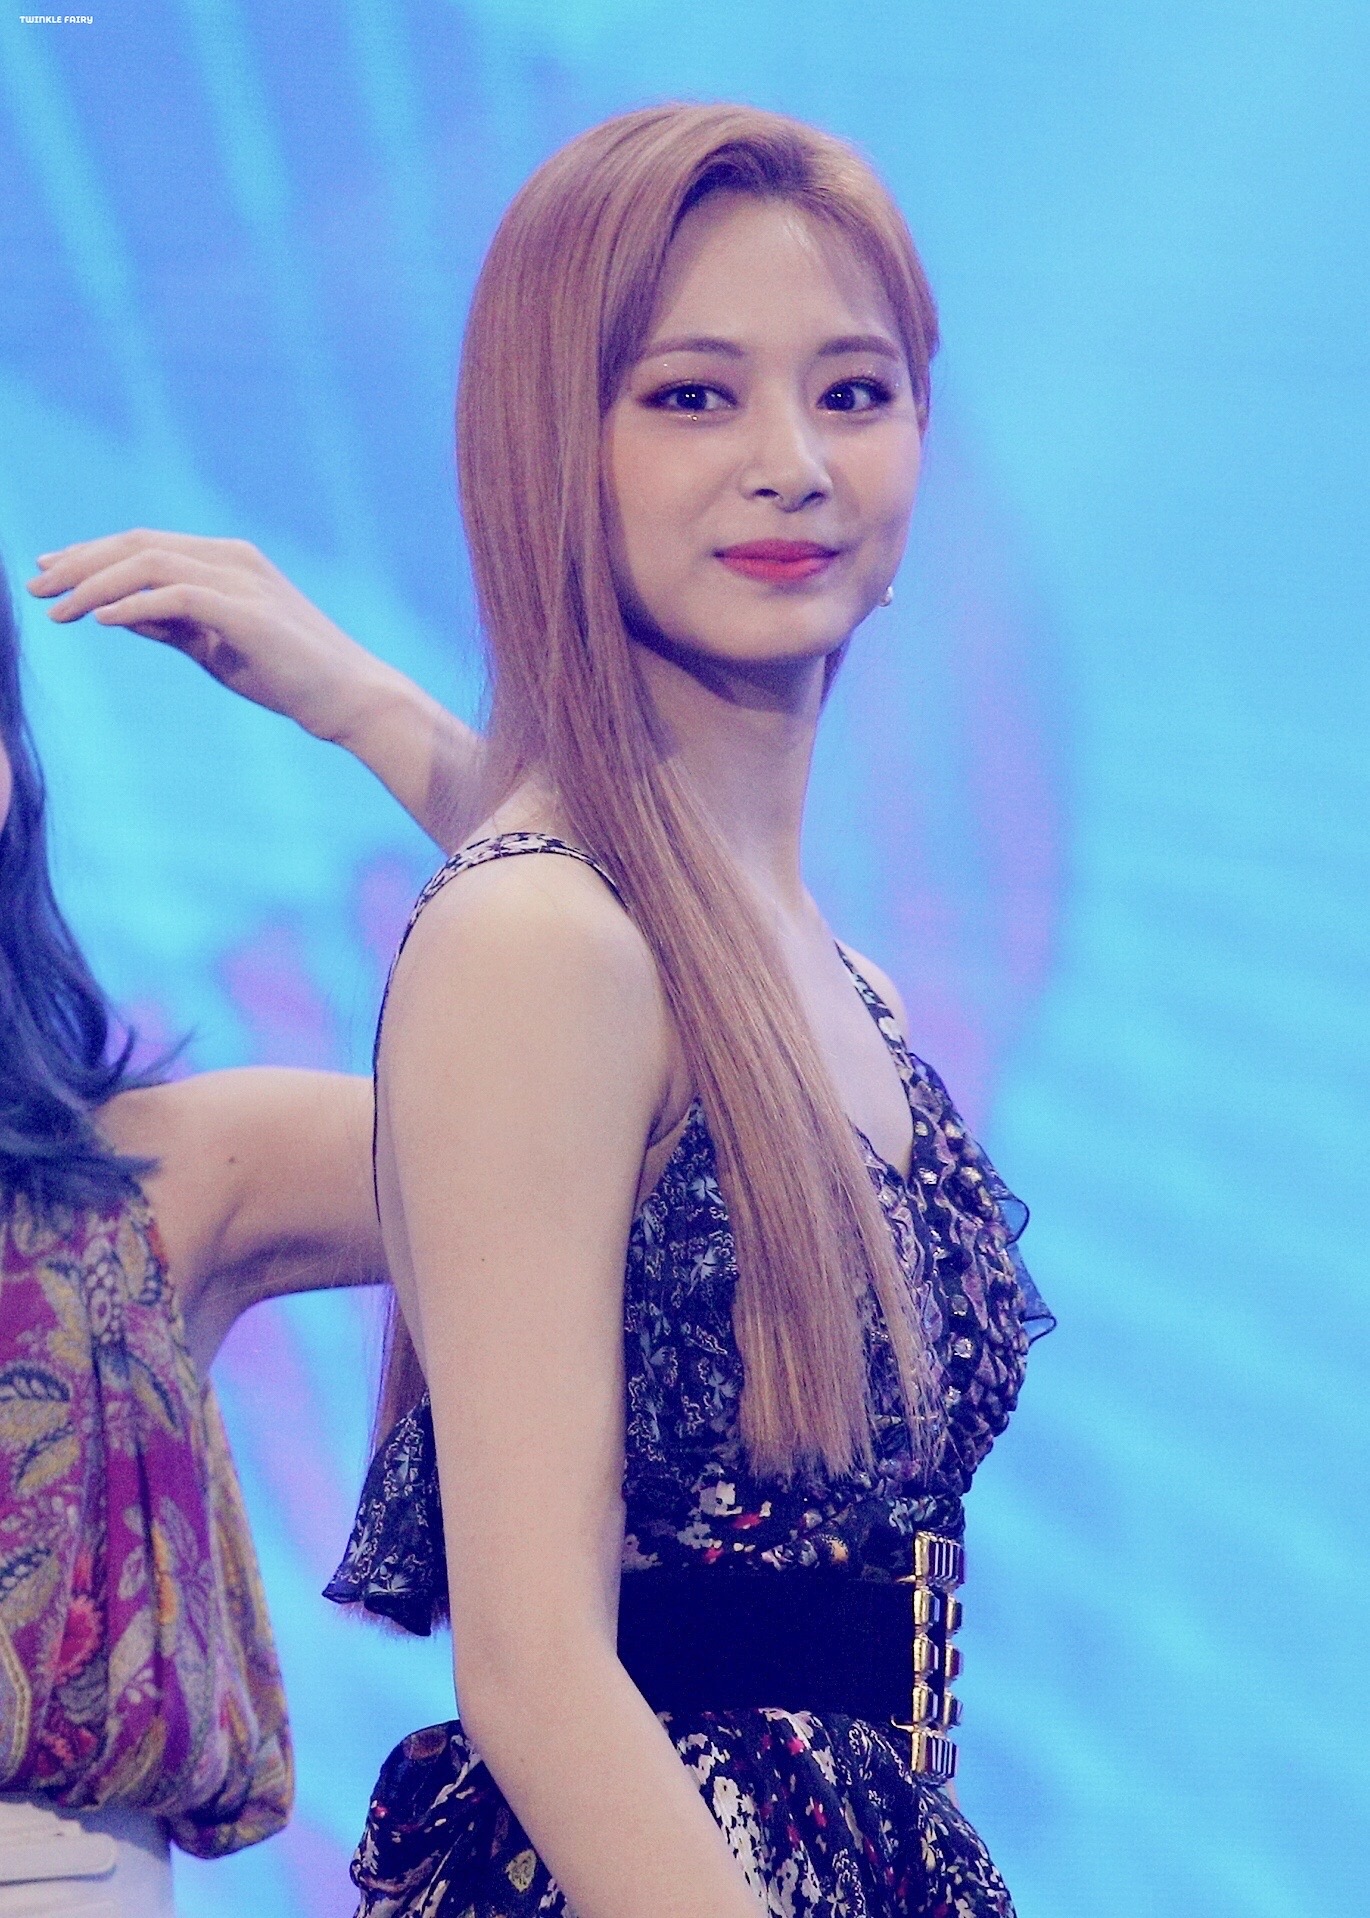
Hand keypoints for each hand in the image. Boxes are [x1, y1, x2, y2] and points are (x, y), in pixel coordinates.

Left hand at [28, 529, 384, 744]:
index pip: (144, 545)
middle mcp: (233, 559)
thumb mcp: (215, 648)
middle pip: (137, 545)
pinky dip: (134, 605)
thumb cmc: (288, 677)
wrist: (351, 699)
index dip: (89, 554)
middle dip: (78, 563)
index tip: (48, 572)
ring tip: (56, 610)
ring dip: (95, 585)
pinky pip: (177, 597)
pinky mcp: (248, 612)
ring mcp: (242, 581)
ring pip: (149, 564)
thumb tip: (112, 613)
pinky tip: (100, 621)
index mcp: (227, 561)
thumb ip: (169, 625)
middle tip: (35, 589)